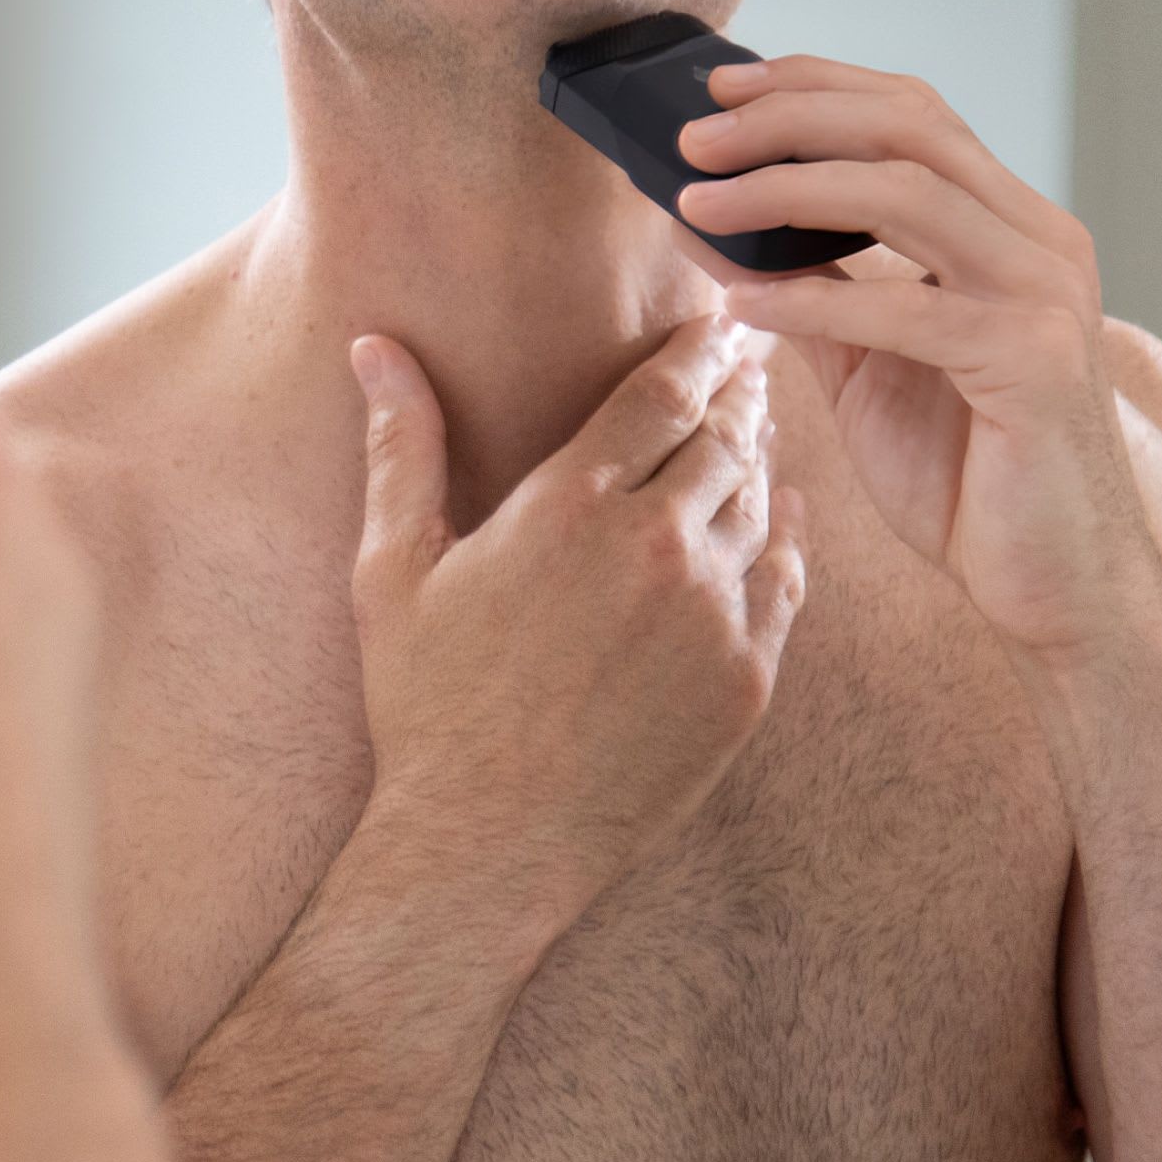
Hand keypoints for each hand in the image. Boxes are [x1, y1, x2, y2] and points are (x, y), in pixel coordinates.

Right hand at [349, 313, 804, 940]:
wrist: (487, 843)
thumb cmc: (425, 702)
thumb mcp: (393, 566)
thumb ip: (401, 445)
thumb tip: (373, 346)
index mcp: (570, 504)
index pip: (661, 392)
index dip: (697, 346)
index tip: (718, 319)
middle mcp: (655, 546)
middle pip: (723, 436)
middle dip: (738, 389)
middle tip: (751, 358)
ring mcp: (710, 615)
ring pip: (760, 505)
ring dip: (761, 458)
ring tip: (754, 432)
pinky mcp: (745, 680)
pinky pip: (784, 585)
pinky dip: (787, 540)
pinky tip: (782, 522)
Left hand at [675, 53, 1161, 663]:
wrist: (1051, 582)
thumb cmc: (964, 470)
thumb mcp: (862, 361)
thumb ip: (802, 285)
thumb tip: (704, 217)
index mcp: (1007, 225)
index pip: (912, 113)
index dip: (814, 84)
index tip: (721, 84)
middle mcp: (1040, 241)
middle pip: (909, 128)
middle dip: (790, 117)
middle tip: (693, 133)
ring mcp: (1046, 297)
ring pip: (908, 195)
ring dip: (785, 188)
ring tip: (696, 198)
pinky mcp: (1035, 365)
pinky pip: (908, 310)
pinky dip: (812, 298)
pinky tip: (739, 300)